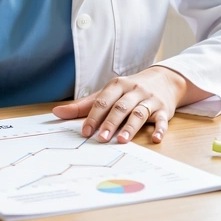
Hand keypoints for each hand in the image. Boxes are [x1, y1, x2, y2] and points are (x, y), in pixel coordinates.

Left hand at [52, 66, 189, 143]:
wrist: (163, 79)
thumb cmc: (129, 90)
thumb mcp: (107, 93)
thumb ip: (84, 105)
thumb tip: (57, 112)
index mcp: (117, 85)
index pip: (103, 101)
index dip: (93, 116)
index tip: (85, 131)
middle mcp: (133, 91)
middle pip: (120, 107)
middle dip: (110, 123)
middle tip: (101, 139)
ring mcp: (149, 100)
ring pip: (139, 113)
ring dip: (131, 127)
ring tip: (122, 140)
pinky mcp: (164, 109)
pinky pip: (162, 120)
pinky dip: (160, 129)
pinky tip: (155, 138)